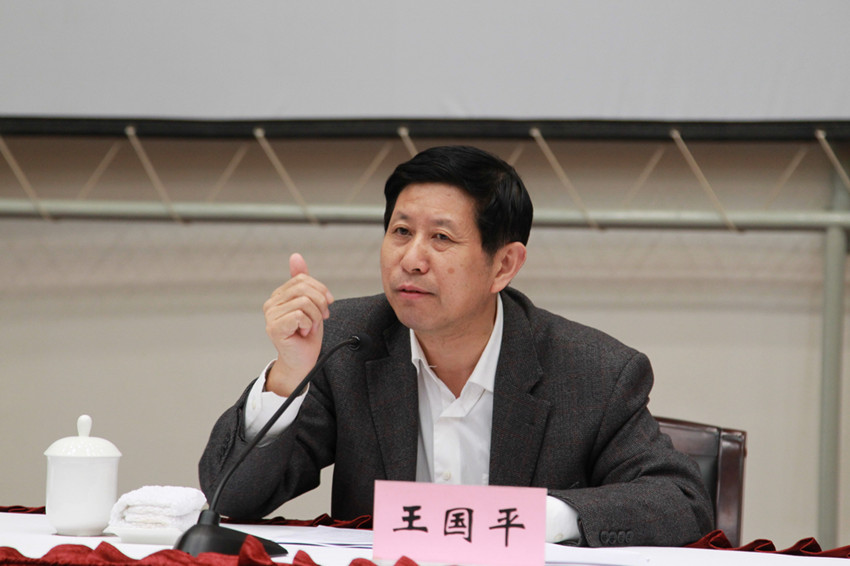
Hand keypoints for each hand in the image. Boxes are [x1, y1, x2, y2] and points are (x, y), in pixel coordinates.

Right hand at [262, 253, 333, 395]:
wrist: (303, 361)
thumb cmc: (307, 335)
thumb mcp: (311, 304)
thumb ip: (304, 282)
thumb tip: (295, 256)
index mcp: (279, 295)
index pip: (303, 279)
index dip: (320, 291)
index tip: (326, 306)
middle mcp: (271, 303)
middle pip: (305, 288)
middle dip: (320, 304)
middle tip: (319, 319)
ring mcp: (270, 315)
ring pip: (305, 302)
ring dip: (315, 317)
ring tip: (309, 328)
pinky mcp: (274, 327)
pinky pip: (300, 315)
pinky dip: (308, 325)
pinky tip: (303, 333)